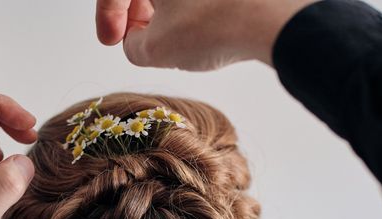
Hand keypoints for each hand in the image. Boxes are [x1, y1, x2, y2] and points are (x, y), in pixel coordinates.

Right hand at [95, 0, 315, 70]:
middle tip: (138, 37)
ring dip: (162, 9)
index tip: (111, 40)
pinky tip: (199, 28)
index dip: (108, 14)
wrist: (273, 18)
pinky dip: (190, 5)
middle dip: (135, 8)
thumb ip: (132, 45)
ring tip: (172, 38)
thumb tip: (138, 41)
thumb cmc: (213, 25)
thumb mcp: (154, 49)